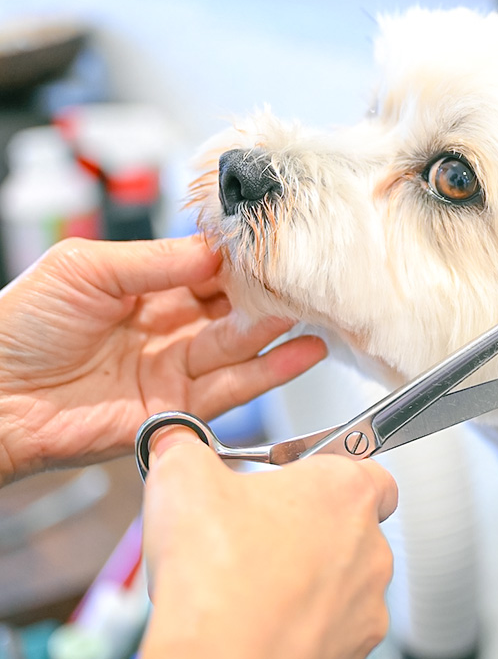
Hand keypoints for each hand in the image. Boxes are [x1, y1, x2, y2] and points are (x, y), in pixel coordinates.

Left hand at [0, 236, 326, 483]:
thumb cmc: (19, 328)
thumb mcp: (84, 269)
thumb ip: (154, 260)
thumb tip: (216, 250)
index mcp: (144, 290)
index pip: (207, 270)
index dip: (239, 260)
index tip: (274, 246)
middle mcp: (166, 330)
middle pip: (231, 308)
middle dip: (266, 293)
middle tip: (303, 278)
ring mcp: (174, 371)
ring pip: (239, 346)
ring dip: (275, 328)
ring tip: (308, 309)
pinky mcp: (178, 411)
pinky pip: (233, 388)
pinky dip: (271, 371)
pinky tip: (303, 351)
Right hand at [126, 433, 397, 658]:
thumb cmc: (216, 576)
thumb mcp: (182, 478)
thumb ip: (186, 450)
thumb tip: (177, 444)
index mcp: (345, 492)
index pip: (369, 469)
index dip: (331, 475)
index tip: (298, 485)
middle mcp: (370, 549)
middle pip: (351, 531)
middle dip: (309, 534)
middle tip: (258, 541)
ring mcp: (366, 608)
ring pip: (342, 589)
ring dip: (308, 588)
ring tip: (251, 592)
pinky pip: (330, 640)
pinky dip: (301, 637)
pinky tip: (258, 633)